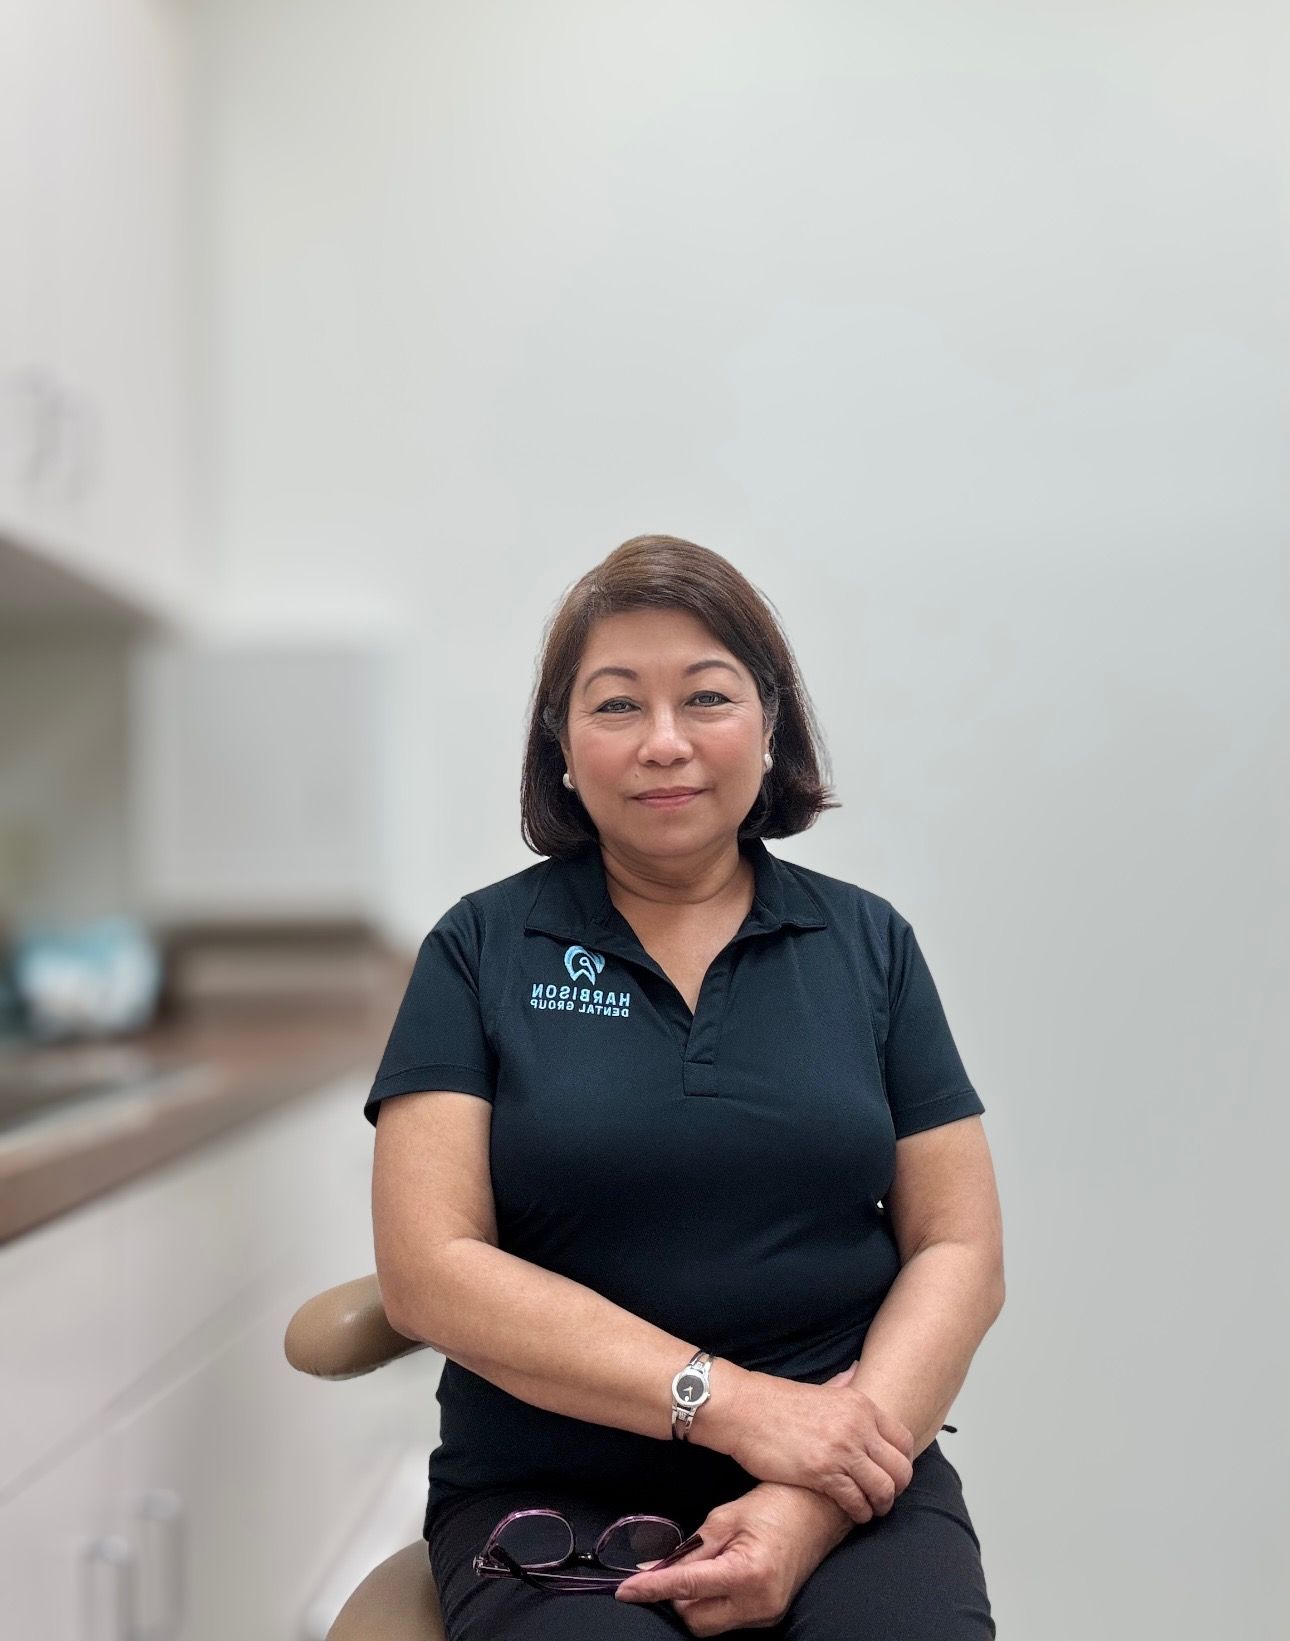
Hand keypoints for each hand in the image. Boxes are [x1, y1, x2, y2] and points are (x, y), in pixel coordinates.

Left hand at [613, 1480, 846, 1634]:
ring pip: (710, 1623)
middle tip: (673, 1565)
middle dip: (676, 1596)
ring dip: (695, 1601)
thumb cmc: (777, 1502)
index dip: (652, 1589)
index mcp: (747, 1573)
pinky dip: (714, 1601)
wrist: (821, 1509)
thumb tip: (656, 1568)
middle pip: (695, 1618)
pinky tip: (718, 1574)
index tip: (625, 1591)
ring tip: (705, 1564)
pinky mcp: (771, 1614)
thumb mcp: (727, 1516)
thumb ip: (692, 1547)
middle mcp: (759, 1602)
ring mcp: (767, 1613)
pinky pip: (729, 1618)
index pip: (686, 1588)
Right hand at [725, 1359, 914, 1523]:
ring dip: (880, 1505)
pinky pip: (856, 1501)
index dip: (901, 1463)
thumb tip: (858, 1371)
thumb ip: (844, 1386)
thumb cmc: (777, 1402)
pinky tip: (852, 1512)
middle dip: (896, 1488)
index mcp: (860, 1405)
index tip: (892, 1473)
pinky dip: (859, 1512)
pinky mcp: (823, 1473)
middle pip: (900, 1469)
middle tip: (884, 1497)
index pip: (903, 1440)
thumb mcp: (821, 1389)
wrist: (744, 1409)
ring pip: (883, 1489)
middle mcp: (858, 1426)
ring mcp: (842, 1449)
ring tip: (870, 1509)